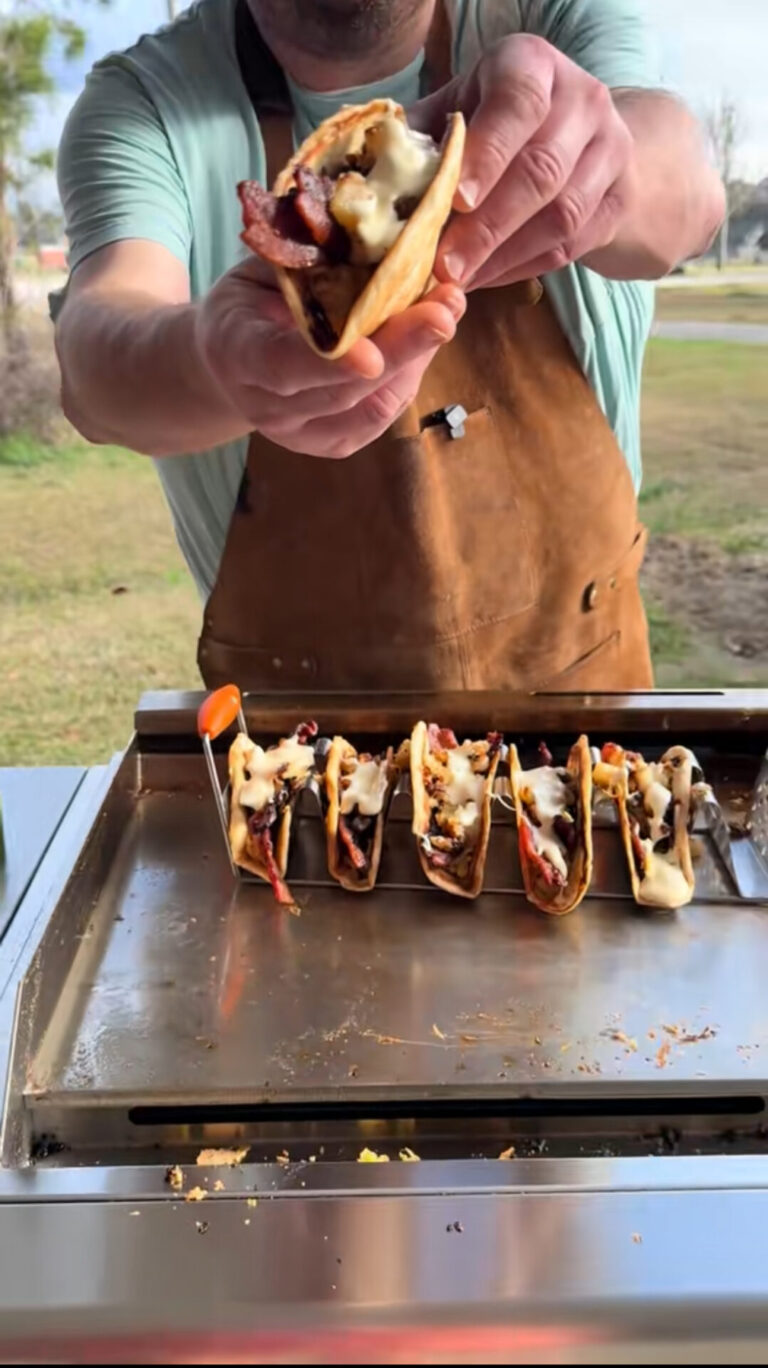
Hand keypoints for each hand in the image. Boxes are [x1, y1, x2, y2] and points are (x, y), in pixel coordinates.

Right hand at [196, 258, 464, 457]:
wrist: (228, 358)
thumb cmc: (251, 299)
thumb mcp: (262, 268)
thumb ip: (307, 262)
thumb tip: (375, 233)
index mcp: (237, 353)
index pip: (281, 364)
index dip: (329, 363)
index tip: (372, 356)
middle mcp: (268, 405)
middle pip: (343, 389)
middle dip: (401, 347)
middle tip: (446, 308)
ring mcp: (299, 433)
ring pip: (370, 406)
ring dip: (417, 358)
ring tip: (447, 310)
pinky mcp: (331, 445)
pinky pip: (381, 416)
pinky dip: (410, 376)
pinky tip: (425, 340)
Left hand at [415, 35, 637, 288]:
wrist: (576, 132)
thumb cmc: (495, 119)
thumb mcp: (458, 108)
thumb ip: (421, 137)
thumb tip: (371, 182)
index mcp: (532, 65)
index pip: (519, 105)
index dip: (488, 155)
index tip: (456, 200)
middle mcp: (582, 99)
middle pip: (542, 170)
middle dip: (489, 226)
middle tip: (445, 266)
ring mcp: (611, 149)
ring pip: (563, 214)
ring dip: (506, 255)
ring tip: (462, 281)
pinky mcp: (619, 198)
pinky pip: (573, 244)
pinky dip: (525, 267)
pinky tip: (488, 278)